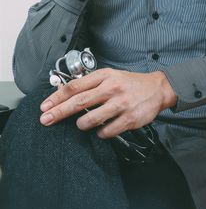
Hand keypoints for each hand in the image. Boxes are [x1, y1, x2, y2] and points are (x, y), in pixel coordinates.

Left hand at [39, 69, 176, 137]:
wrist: (158, 89)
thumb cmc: (131, 83)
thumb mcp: (111, 76)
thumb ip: (91, 83)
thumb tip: (65, 93)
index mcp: (105, 77)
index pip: (75, 87)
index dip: (57, 97)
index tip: (45, 106)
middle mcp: (112, 89)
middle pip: (78, 102)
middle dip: (59, 112)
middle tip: (46, 120)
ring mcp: (121, 104)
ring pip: (91, 119)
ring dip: (82, 124)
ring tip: (83, 124)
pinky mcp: (130, 118)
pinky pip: (107, 131)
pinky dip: (100, 133)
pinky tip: (102, 129)